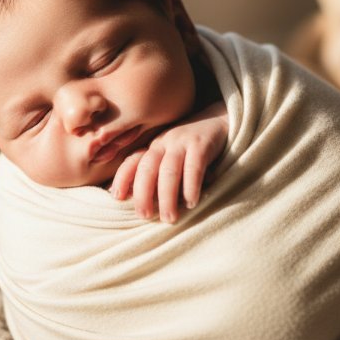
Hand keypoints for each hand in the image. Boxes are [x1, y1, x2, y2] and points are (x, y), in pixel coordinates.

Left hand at [110, 101, 227, 223]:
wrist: (223, 121)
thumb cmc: (194, 148)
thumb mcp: (173, 157)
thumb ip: (159, 174)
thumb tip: (142, 202)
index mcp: (155, 147)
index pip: (133, 161)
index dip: (122, 178)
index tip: (116, 198)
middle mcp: (165, 142)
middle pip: (147, 168)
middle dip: (143, 193)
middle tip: (145, 216)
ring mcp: (183, 142)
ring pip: (168, 171)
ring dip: (167, 197)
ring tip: (170, 218)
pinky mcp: (202, 144)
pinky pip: (194, 167)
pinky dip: (191, 187)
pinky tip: (192, 202)